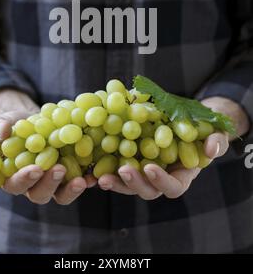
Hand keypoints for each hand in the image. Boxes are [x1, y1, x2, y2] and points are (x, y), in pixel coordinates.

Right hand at [0, 88, 95, 204]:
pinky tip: (96, 174)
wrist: (34, 120)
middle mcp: (33, 185)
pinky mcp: (71, 175)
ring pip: (61, 194)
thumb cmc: (13, 125)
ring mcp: (53, 182)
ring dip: (71, 189)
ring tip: (81, 180)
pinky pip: (79, 183)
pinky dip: (88, 180)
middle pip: (39, 194)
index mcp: (11, 177)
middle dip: (50, 183)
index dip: (24, 179)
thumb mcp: (1, 123)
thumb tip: (2, 131)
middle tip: (59, 169)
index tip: (35, 168)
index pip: (15, 184)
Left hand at [98, 96, 248, 199]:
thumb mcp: (215, 131)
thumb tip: (211, 148)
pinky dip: (105, 168)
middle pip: (147, 190)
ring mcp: (144, 169)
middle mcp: (161, 177)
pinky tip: (92, 165)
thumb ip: (216, 140)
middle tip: (123, 170)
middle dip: (134, 183)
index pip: (172, 187)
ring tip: (102, 176)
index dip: (161, 181)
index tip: (150, 167)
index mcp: (181, 174)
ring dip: (116, 181)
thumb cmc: (204, 128)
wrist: (190, 118)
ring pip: (129, 184)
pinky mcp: (131, 158)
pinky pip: (117, 168)